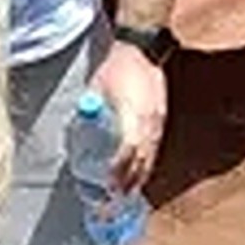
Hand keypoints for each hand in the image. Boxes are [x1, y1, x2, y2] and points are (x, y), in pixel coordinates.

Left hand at [93, 39, 167, 192]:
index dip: (119, 168)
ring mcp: (158, 117)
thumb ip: (91, 109)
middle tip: (115, 199)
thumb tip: (83, 129)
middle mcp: (150, 118)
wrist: (140, 46)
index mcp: (133, 111)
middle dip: (129, 180)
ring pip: (151, 153)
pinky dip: (147, 162)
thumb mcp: (97, 86)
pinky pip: (155, 145)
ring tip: (127, 193)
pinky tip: (140, 172)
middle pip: (142, 156)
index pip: (128, 148)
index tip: (108, 184)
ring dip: (139, 175)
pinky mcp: (161, 115)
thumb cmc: (113, 65)